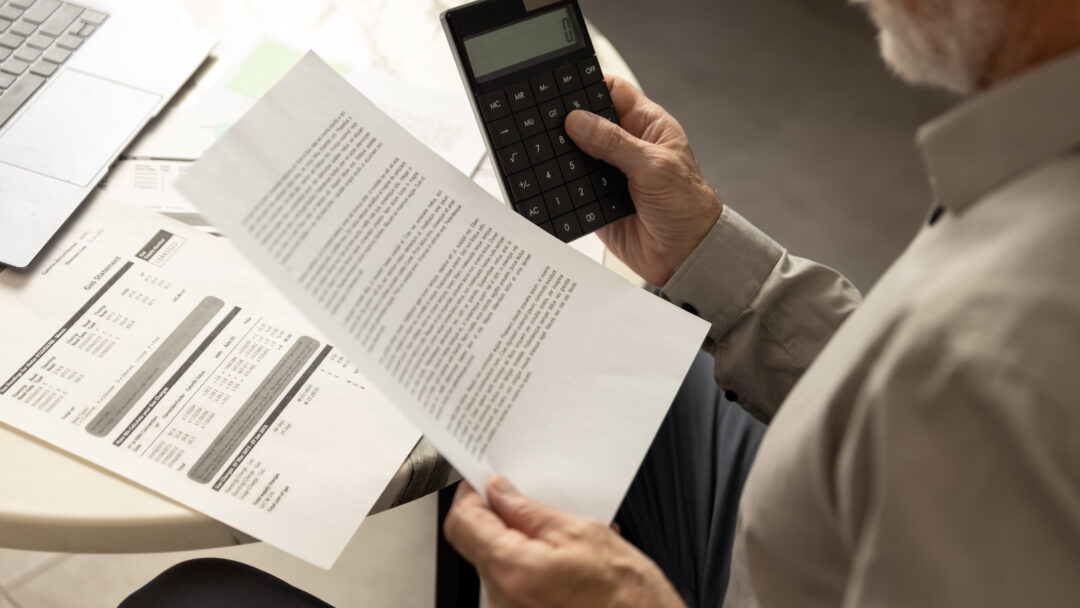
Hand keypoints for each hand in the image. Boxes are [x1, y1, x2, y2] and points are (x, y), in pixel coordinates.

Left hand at [443, 476, 684, 607]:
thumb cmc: (626, 595)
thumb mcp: (582, 534)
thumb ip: (531, 511)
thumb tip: (500, 491)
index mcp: (512, 570)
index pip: (463, 523)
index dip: (472, 494)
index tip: (485, 480)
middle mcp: (503, 598)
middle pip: (479, 542)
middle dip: (500, 516)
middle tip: (531, 500)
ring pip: (498, 560)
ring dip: (520, 540)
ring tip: (560, 534)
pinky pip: (514, 579)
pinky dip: (532, 562)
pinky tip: (564, 558)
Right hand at [565, 77, 721, 286]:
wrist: (684, 256)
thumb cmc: (688, 208)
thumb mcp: (654, 167)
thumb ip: (615, 144)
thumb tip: (579, 121)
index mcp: (647, 126)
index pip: (613, 92)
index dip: (590, 85)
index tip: (563, 84)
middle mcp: (626, 146)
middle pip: (588, 120)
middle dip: (567, 119)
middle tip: (545, 117)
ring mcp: (609, 172)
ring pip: (574, 152)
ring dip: (561, 152)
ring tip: (540, 145)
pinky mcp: (595, 198)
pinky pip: (571, 185)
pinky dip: (559, 182)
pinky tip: (547, 177)